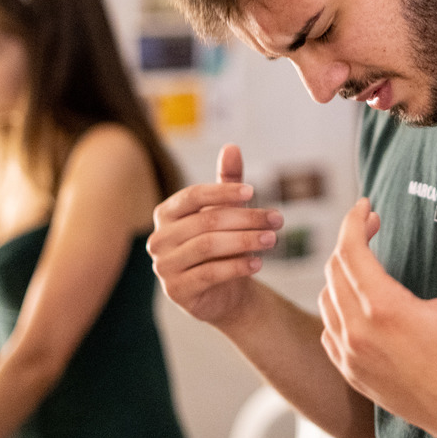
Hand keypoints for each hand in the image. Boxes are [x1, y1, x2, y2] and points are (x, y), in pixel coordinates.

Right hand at [148, 144, 282, 327]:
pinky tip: (258, 262)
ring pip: (208, 246)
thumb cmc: (224, 244)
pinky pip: (209, 273)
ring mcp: (163, 267)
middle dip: (246, 219)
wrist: (224, 291)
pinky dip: (236, 266)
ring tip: (272, 239)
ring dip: (245, 240)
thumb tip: (231, 146)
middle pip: (206, 222)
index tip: (252, 191)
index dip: (223, 191)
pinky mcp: (176, 291)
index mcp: (166, 213)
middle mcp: (159, 239)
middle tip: (277, 220)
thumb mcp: (227, 210)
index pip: (193, 195)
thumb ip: (228, 180)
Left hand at [318, 199, 436, 437]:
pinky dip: (336, 307)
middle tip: (372, 225)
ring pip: (326, 300)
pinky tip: (357, 302)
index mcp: (386, 310)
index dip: (354, 221)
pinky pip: (328, 331)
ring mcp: (352, 357)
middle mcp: (360, 334)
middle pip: (334, 271)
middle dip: (350, 240)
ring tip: (365, 260)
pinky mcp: (353, 374)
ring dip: (340, 273)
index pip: (350, 251)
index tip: (365, 205)